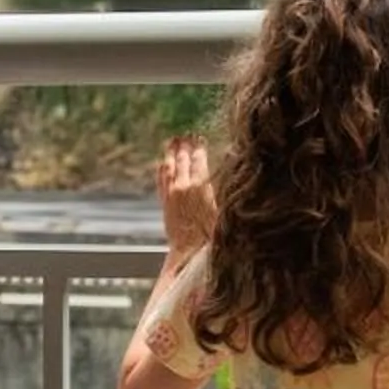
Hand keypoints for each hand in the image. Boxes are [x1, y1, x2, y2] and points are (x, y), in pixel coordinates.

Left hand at [157, 135, 216, 256]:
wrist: (190, 253)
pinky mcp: (165, 202)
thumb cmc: (213, 235)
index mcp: (200, 185)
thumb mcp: (223, 208)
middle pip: (182, 159)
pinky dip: (162, 169)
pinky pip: (161, 180)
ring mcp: (172, 193)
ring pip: (169, 167)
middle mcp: (183, 186)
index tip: (200, 138)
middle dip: (184, 145)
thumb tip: (227, 172)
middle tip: (185, 135)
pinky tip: (162, 163)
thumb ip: (220, 188)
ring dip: (170, 152)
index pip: (199, 159)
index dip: (199, 147)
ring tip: (172, 141)